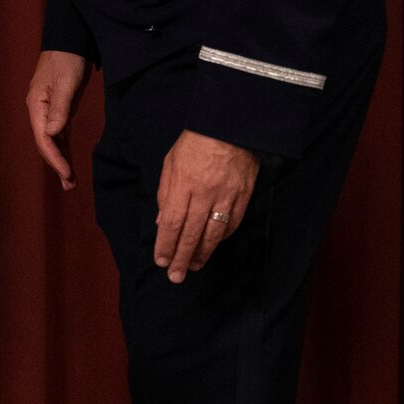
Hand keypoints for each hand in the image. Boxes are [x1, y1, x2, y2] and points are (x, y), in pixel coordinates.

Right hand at [25, 50, 90, 189]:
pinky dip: (63, 147)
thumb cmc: (68, 60)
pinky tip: (68, 159)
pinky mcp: (58, 108)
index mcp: (36, 105)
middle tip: (70, 184)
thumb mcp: (66, 83)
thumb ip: (59, 108)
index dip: (54, 158)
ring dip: (60, 159)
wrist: (71, 40)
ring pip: (52, 140)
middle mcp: (39, 110)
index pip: (43, 138)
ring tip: (69, 180)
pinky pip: (59, 132)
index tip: (67, 174)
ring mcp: (48, 109)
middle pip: (45, 143)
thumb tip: (51, 134)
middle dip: (57, 164)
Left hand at [154, 130, 258, 282]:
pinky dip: (221, 238)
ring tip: (193, 266)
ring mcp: (226, 195)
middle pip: (191, 233)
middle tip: (175, 276)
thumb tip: (162, 222)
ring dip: (202, 253)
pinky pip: (231, 223)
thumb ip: (165, 193)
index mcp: (183, 183)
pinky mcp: (243, 196)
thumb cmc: (195, 143)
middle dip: (181, 257)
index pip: (173, 222)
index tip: (161, 260)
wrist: (230, 127)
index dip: (166, 244)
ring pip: (213, 233)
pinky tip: (212, 246)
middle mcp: (204, 192)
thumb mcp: (171, 163)